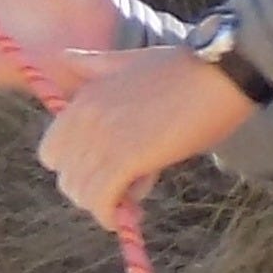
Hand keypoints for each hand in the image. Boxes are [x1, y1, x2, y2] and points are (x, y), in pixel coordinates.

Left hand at [37, 45, 257, 223]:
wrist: (221, 71)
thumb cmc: (184, 67)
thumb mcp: (127, 60)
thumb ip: (92, 65)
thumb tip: (64, 57)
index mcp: (84, 97)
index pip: (52, 151)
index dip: (76, 168)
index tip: (103, 171)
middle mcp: (85, 118)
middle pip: (65, 177)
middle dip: (90, 190)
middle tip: (121, 190)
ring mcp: (103, 139)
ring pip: (81, 193)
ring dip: (104, 204)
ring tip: (133, 199)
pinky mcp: (125, 159)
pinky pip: (101, 201)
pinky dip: (112, 215)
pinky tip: (132, 215)